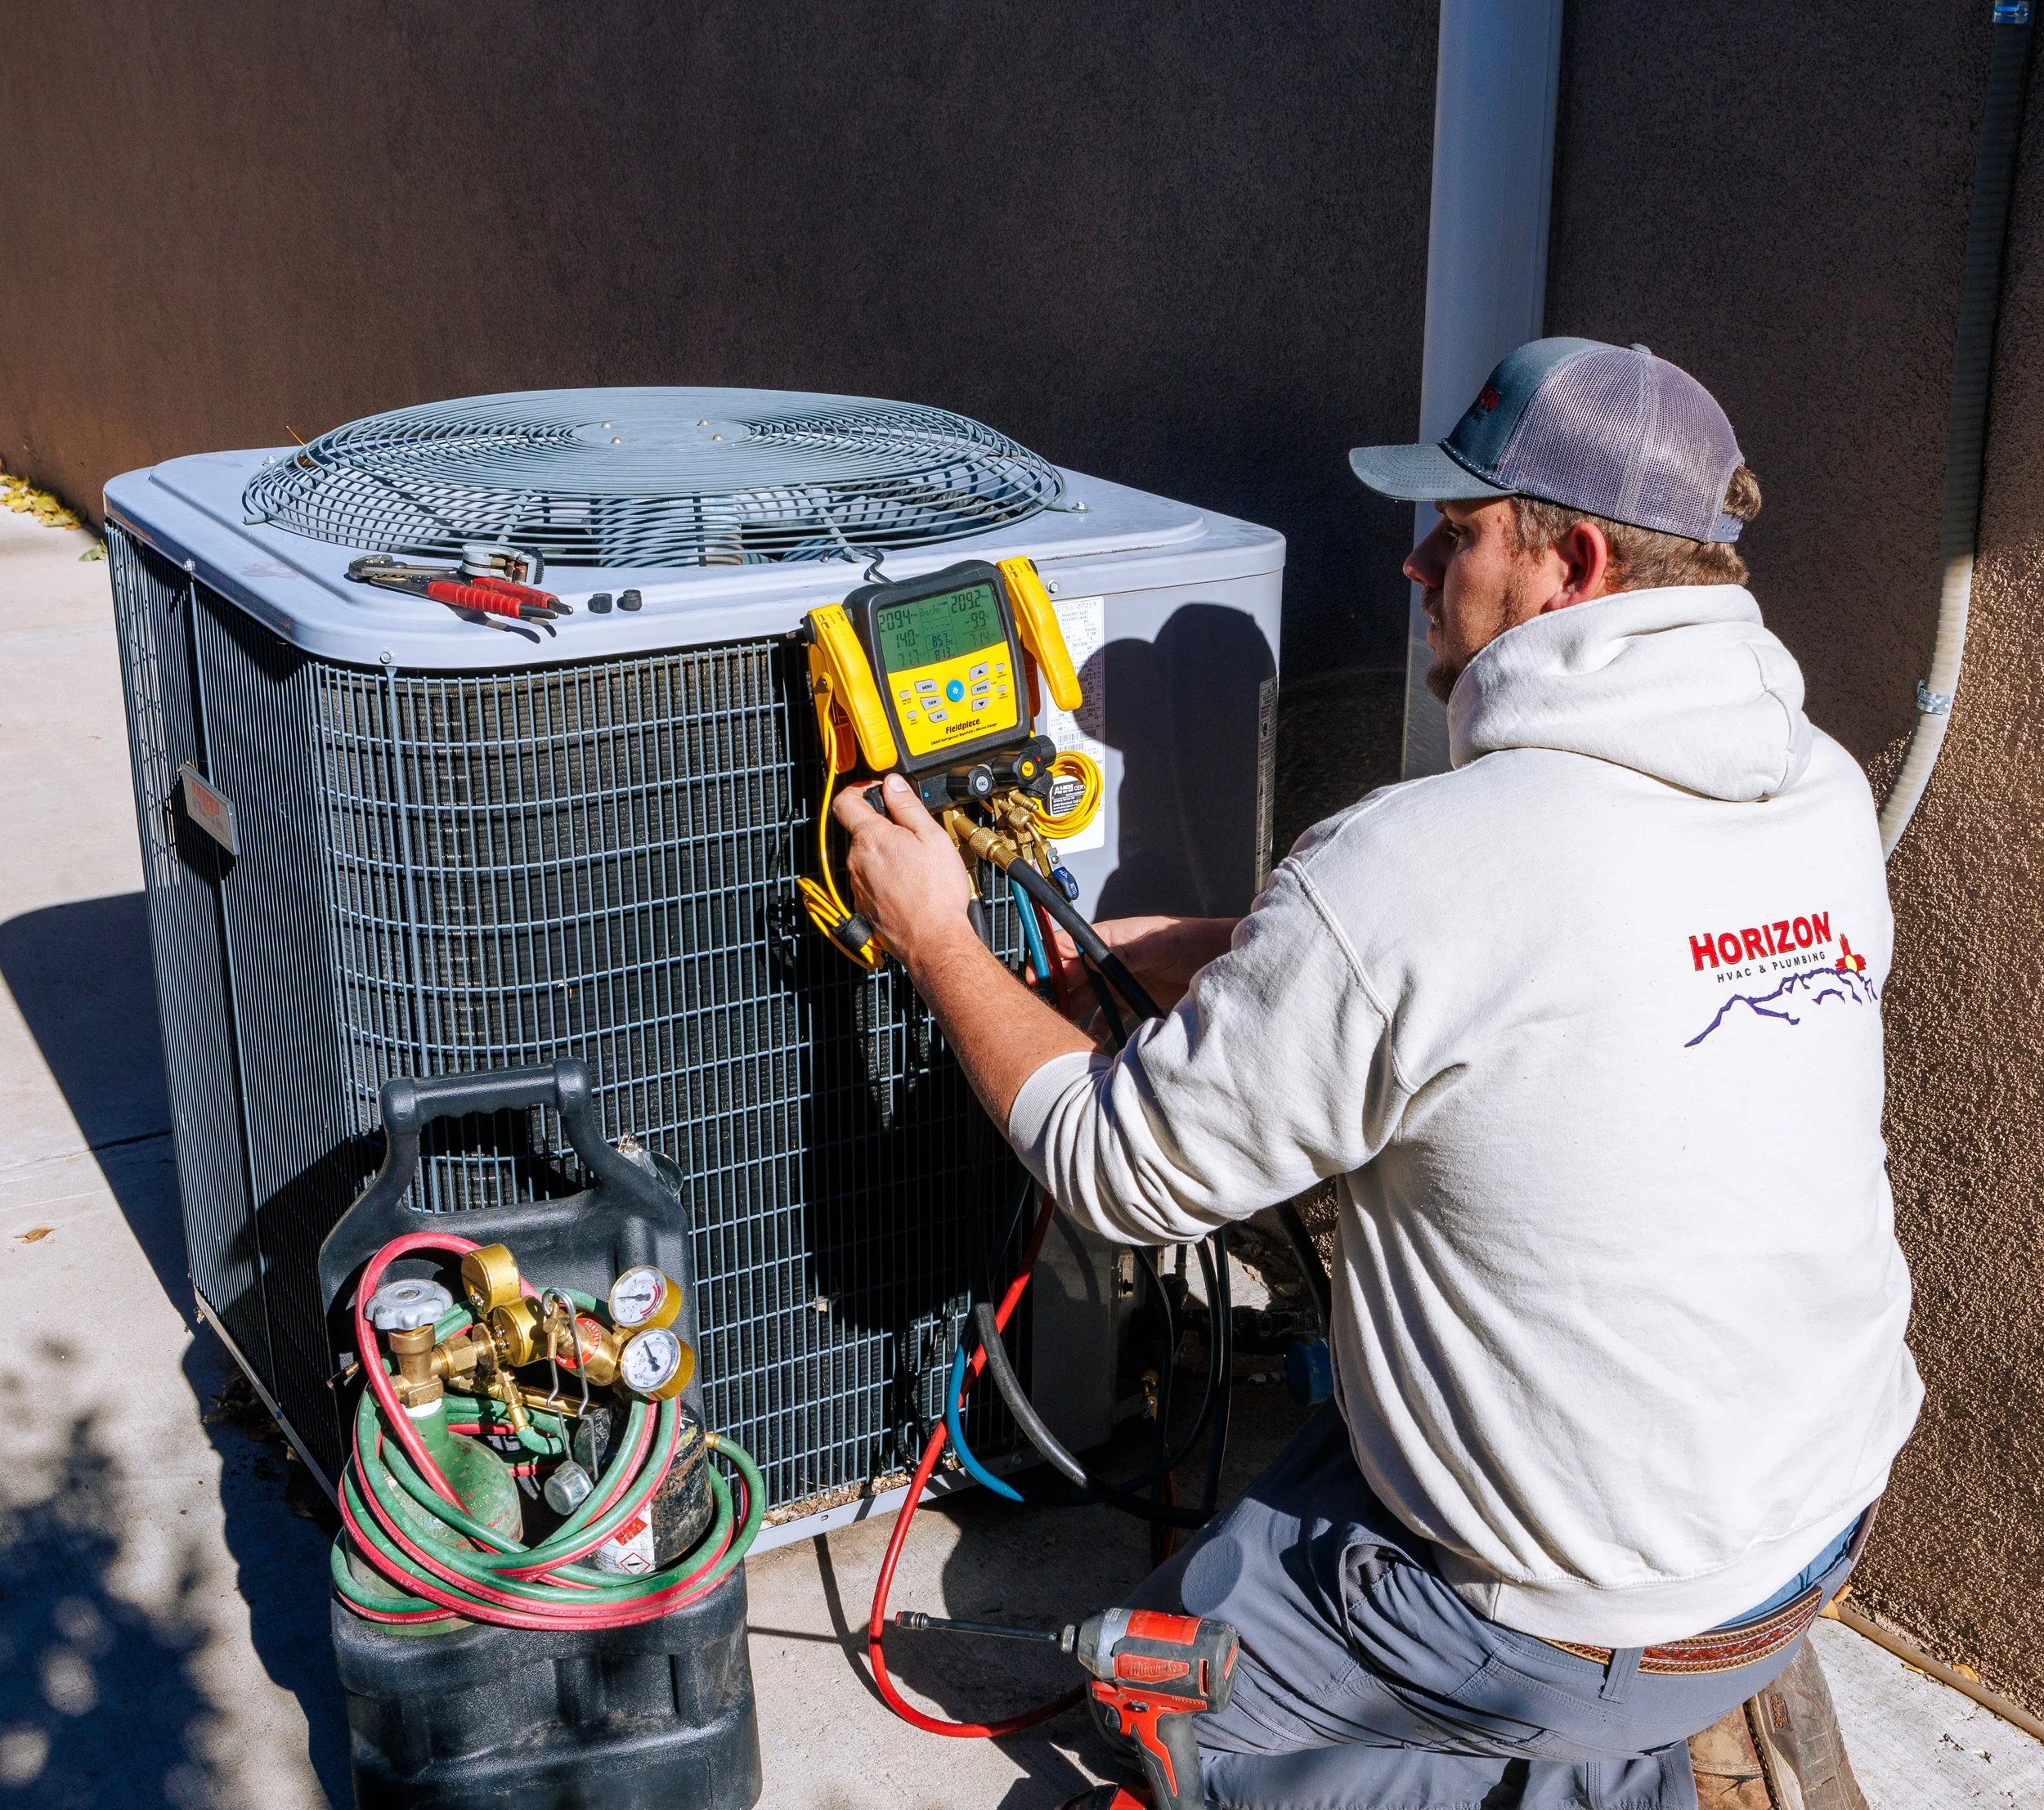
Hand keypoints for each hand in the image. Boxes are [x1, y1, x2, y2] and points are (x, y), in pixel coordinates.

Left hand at [832, 773, 976, 971]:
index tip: (877, 792)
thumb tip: (893, 784)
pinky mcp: (864, 905)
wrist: (933, 939)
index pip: (846, 801)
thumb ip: (907, 805)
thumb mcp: (931, 836)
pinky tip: (910, 885)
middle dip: (884, 827)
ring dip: (887, 854)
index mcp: (871, 838)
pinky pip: (871, 881)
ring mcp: (858, 885)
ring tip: (917, 865)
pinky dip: (886, 878)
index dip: (860, 790)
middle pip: (861, 831)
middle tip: (913, 834)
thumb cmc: (936, 893)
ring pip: (867, 858)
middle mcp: (857, 861)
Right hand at [1035, 915, 1239, 1017]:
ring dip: (1071, 1011)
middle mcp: (1111, 959)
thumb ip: (1130, 951)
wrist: (1221, 962)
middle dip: (1055, 989)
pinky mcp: (1131, 1002)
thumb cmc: (1193, 943)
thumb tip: (1096, 955)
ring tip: (1057, 1029)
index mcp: (1114, 938)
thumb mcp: (1163, 945)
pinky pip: (1105, 1017)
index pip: (1072, 943)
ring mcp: (1119, 981)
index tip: (1034, 974)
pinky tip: (1088, 1042)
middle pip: (1072, 974)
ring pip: (1085, 997)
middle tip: (1039, 1009)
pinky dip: (1096, 1029)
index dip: (1049, 957)